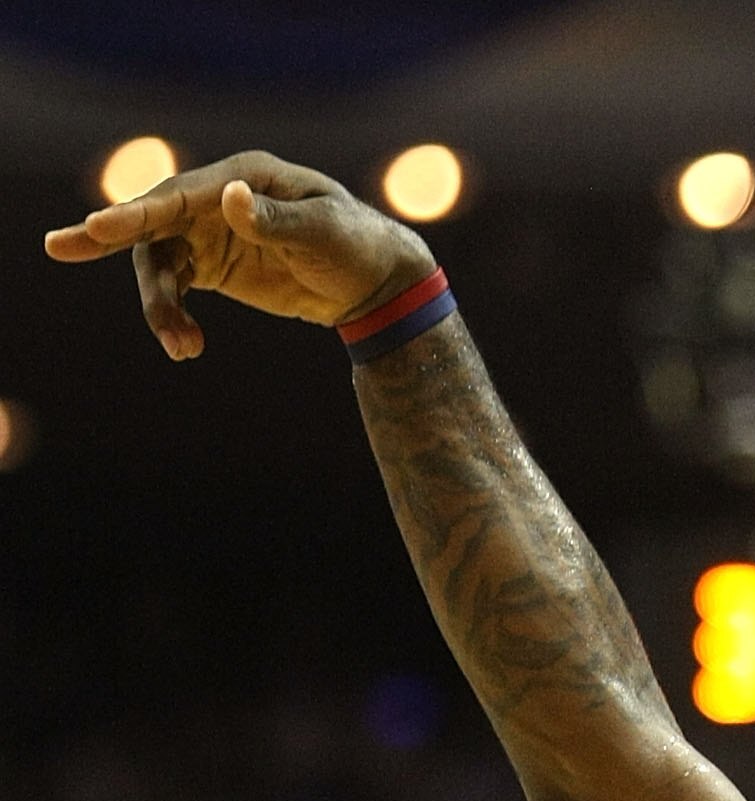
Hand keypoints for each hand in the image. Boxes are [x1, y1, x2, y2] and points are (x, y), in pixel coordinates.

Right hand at [43, 152, 432, 359]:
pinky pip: (177, 288)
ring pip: (160, 263)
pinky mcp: (215, 266)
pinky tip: (187, 346)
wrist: (373, 282)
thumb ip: (275, 220)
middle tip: (60, 248)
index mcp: (242, 178)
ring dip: (159, 306)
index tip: (98, 227)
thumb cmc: (354, 246)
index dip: (136, 212)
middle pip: (153, 224)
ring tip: (182, 348)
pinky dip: (174, 317)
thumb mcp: (322, 233)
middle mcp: (218, 200)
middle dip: (109, 240)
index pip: (178, 195)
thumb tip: (230, 197)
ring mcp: (212, 233)